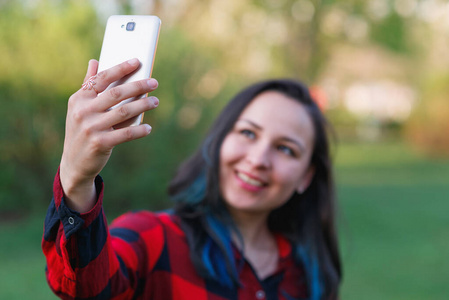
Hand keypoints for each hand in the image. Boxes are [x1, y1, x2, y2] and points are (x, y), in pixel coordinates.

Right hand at [60, 58, 158, 211]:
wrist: (74, 163)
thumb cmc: (81, 130)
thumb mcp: (79, 108)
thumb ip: (88, 86)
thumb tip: (94, 61)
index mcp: (79, 99)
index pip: (102, 79)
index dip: (120, 68)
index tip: (137, 62)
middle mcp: (83, 111)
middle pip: (116, 94)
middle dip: (138, 86)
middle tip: (154, 82)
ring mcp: (91, 128)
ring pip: (124, 112)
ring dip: (143, 105)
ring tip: (155, 101)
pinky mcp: (101, 143)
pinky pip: (125, 134)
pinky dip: (139, 130)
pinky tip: (148, 128)